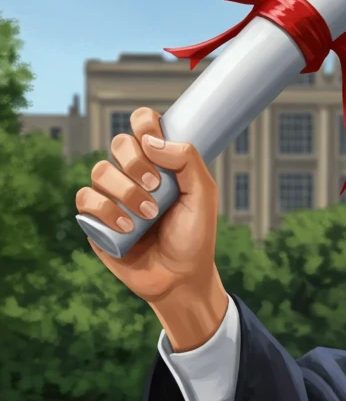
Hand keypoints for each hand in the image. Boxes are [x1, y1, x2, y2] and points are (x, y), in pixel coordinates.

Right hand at [75, 107, 226, 349]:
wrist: (180, 276)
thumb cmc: (194, 235)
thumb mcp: (203, 195)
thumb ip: (187, 160)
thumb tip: (152, 141)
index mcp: (160, 162)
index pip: (143, 125)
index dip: (144, 124)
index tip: (154, 140)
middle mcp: (133, 174)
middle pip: (120, 144)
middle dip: (136, 162)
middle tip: (157, 186)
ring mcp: (113, 195)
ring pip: (100, 170)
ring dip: (126, 192)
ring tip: (149, 215)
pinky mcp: (96, 219)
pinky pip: (86, 199)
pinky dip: (106, 210)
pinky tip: (127, 227)